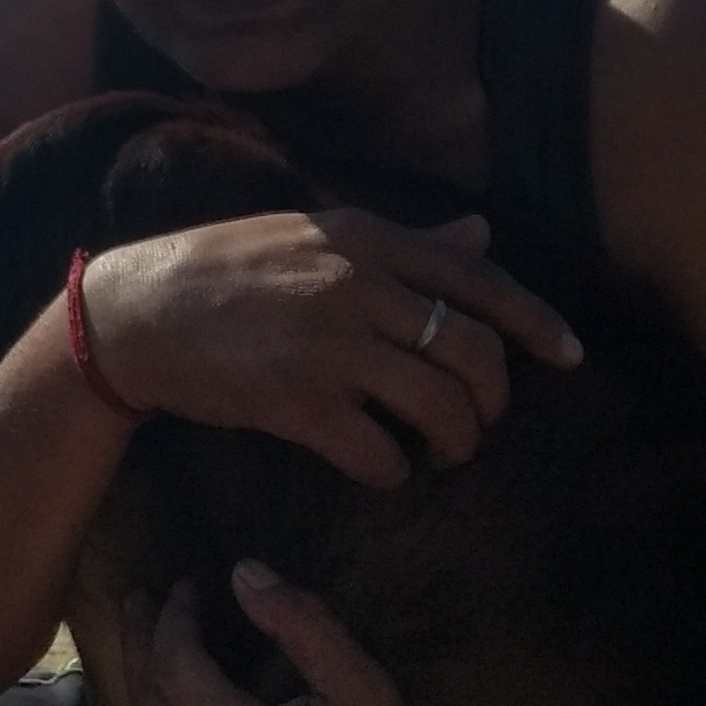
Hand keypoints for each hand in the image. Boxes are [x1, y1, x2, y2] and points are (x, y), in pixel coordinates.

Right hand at [77, 207, 578, 487]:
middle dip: (491, 401)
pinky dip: (392, 473)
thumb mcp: (314, 234)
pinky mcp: (298, 403)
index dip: (538, 323)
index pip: (481, 280)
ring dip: (454, 443)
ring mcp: (329, 346)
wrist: (134, 315)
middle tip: (478, 424)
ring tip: (439, 454)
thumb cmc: (222, 271)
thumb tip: (483, 232)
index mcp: (365, 238)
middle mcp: (356, 285)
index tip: (570, 357)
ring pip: (440, 407)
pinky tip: (379, 471)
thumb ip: (404, 242)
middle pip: (474, 353)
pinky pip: (380, 454)